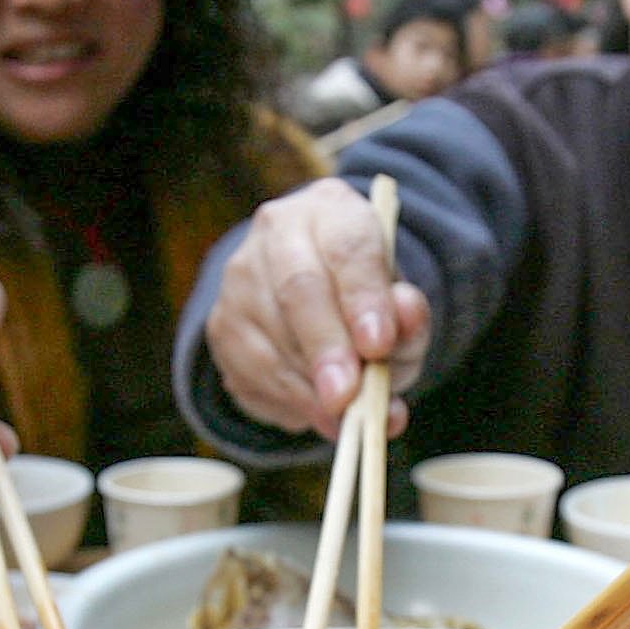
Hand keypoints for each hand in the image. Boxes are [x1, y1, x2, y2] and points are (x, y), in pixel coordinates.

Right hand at [201, 179, 429, 441]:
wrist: (318, 293)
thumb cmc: (366, 302)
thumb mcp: (401, 305)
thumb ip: (408, 319)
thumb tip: (402, 325)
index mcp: (333, 211)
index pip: (348, 247)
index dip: (364, 297)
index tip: (378, 344)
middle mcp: (278, 232)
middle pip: (298, 289)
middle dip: (326, 349)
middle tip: (347, 397)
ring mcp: (239, 278)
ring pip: (270, 339)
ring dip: (309, 388)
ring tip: (345, 417)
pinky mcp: (221, 326)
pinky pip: (249, 373)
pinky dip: (287, 402)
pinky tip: (316, 411)